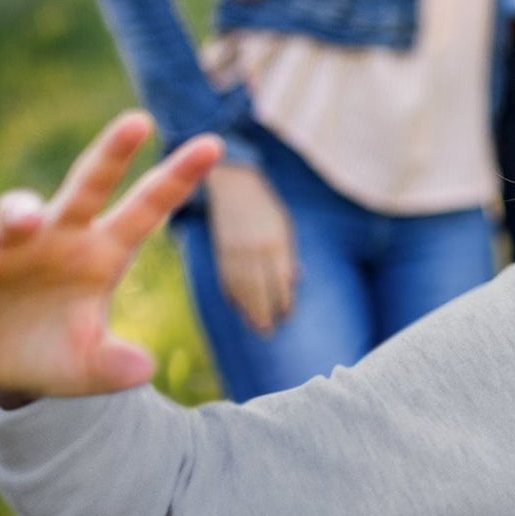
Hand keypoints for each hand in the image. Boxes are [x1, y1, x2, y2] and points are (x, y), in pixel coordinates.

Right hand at [0, 112, 222, 405]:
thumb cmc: (56, 355)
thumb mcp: (89, 368)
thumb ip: (113, 367)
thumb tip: (144, 372)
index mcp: (103, 254)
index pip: (147, 209)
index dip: (178, 178)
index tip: (213, 144)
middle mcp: (61, 237)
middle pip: (89, 186)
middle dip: (113, 154)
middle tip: (139, 121)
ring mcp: (9, 246)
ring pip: (15, 210)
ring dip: (19, 208)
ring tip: (28, 217)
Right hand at [204, 163, 296, 335]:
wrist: (232, 183)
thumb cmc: (264, 206)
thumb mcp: (283, 225)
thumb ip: (287, 254)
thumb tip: (295, 281)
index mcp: (276, 242)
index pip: (281, 280)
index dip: (284, 300)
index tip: (287, 315)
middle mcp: (255, 249)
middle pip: (259, 289)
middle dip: (264, 312)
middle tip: (268, 332)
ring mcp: (234, 250)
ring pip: (241, 288)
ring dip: (247, 310)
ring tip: (254, 326)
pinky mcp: (219, 250)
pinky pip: (225, 279)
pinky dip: (232, 295)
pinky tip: (237, 307)